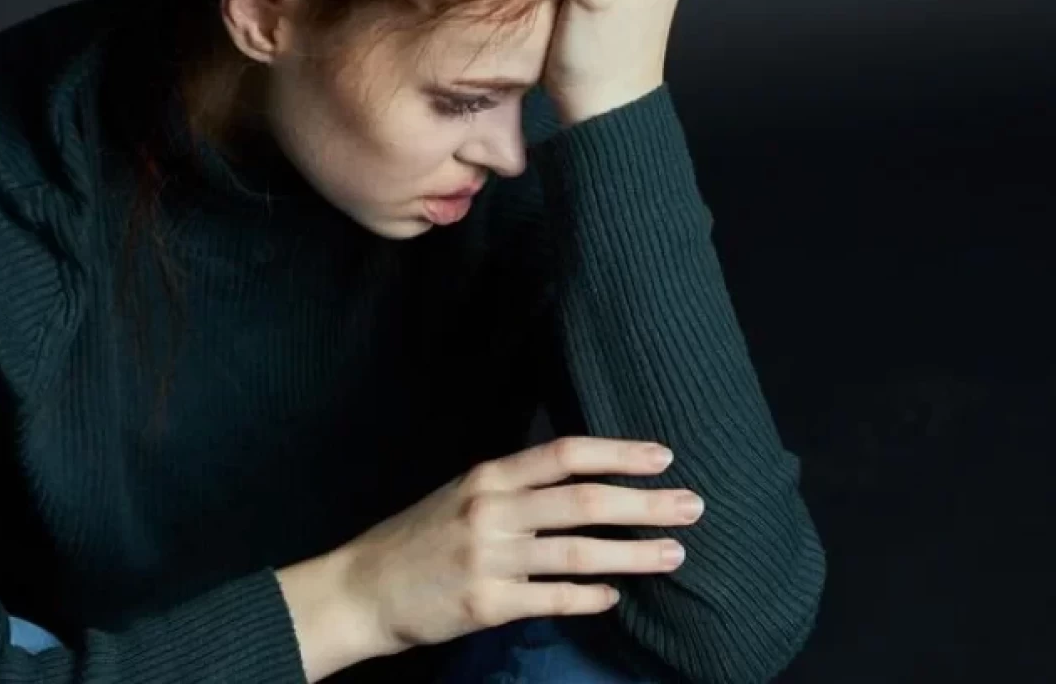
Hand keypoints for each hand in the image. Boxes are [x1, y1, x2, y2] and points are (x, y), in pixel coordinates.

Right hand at [336, 437, 702, 656]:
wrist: (363, 588)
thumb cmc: (419, 537)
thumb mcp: (462, 493)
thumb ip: (516, 487)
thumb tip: (584, 480)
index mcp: (489, 476)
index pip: (565, 454)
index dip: (618, 453)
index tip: (664, 456)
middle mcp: (492, 510)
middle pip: (583, 500)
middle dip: (644, 503)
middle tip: (692, 506)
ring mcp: (490, 558)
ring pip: (577, 552)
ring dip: (633, 554)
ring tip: (675, 554)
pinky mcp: (487, 604)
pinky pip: (552, 599)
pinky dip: (590, 596)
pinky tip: (616, 596)